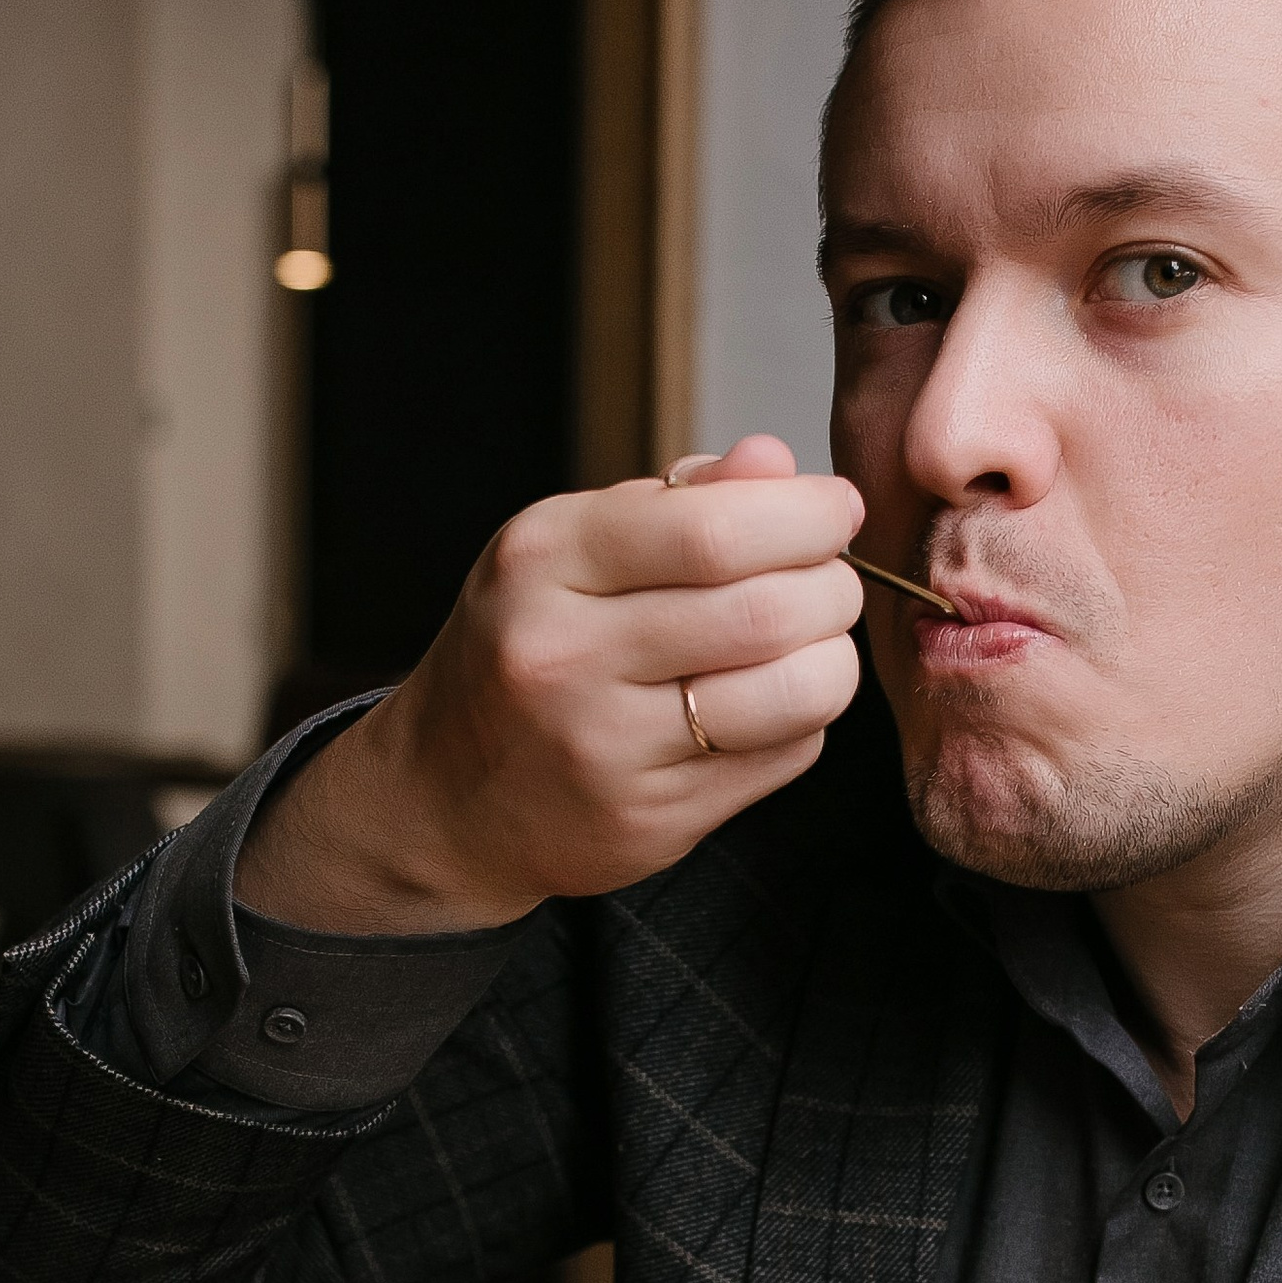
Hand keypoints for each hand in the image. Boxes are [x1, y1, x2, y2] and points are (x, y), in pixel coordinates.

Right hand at [236, 437, 866, 933]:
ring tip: (811, 643)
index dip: (806, 515)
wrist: (444, 798)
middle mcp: (565, 654)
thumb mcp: (570, 551)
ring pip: (794, 693)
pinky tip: (769, 705)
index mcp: (545, 560)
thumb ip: (678, 502)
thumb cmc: (525, 649)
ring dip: (832, 659)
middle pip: (767, 611)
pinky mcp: (650, 819)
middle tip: (830, 581)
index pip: (714, 529)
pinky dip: (804, 720)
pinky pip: (784, 756)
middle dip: (832, 586)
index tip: (837, 508)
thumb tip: (778, 463)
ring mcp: (605, 747)